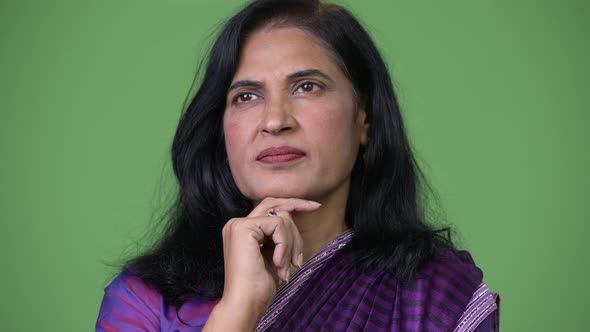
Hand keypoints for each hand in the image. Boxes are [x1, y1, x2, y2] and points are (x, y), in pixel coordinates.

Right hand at [204, 197, 320, 330]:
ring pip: (281, 218)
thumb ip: (278, 237)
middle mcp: (237, 224)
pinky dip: (285, 245)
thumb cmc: (259, 286)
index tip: (315, 206)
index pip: (270, 209)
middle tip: (316, 208)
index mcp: (243, 230)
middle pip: (276, 206)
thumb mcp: (274, 256)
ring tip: (289, 266)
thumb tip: (293, 220)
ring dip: (292, 243)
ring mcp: (239, 224)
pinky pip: (277, 225)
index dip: (292, 204)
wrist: (246, 303)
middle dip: (299, 205)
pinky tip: (279, 263)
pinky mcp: (243, 228)